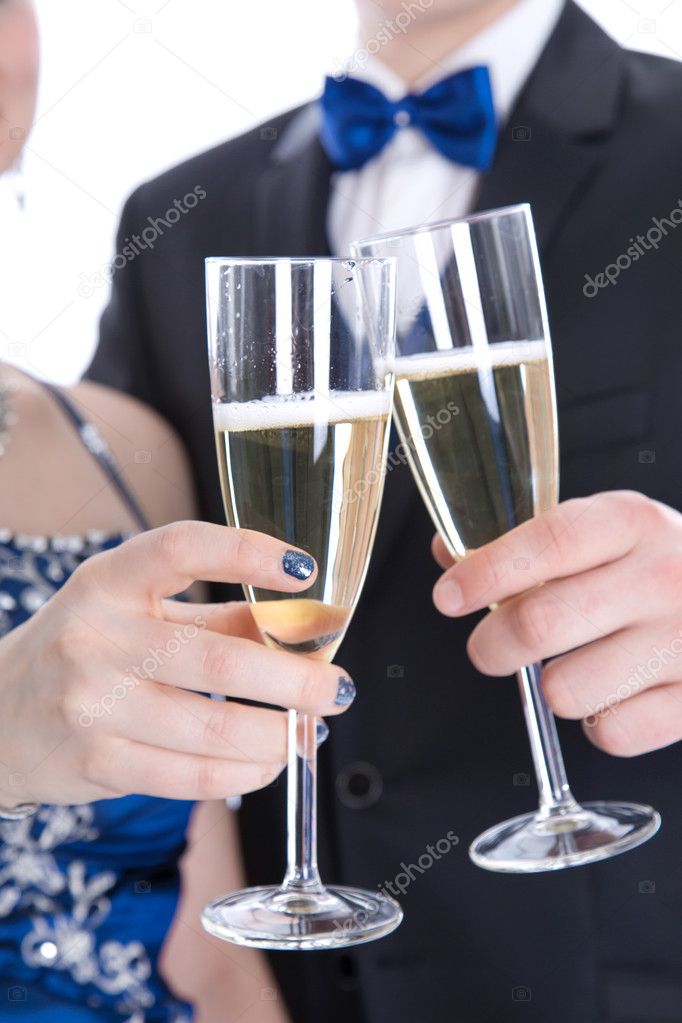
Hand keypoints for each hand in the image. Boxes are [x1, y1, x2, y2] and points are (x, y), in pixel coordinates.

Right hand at [0, 522, 352, 807]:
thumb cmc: (86, 650)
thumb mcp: (137, 611)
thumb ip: (216, 614)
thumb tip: (306, 625)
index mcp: (109, 582)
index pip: (182, 549)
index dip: (248, 552)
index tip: (305, 569)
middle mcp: (97, 638)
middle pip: (220, 662)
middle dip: (296, 681)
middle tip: (337, 688)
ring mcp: (93, 705)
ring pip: (214, 730)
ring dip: (278, 736)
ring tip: (306, 731)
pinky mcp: (98, 763)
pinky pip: (191, 777)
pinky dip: (245, 773)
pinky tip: (267, 762)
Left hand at [431, 491, 681, 756]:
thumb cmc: (654, 565)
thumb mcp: (603, 529)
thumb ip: (524, 538)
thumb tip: (448, 553)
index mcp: (631, 523)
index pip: (548, 543)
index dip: (486, 573)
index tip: (448, 596)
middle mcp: (662, 577)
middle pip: (540, 623)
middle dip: (492, 644)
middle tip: (489, 648)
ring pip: (566, 690)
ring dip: (549, 687)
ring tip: (570, 667)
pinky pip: (610, 733)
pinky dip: (596, 722)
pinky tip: (611, 693)